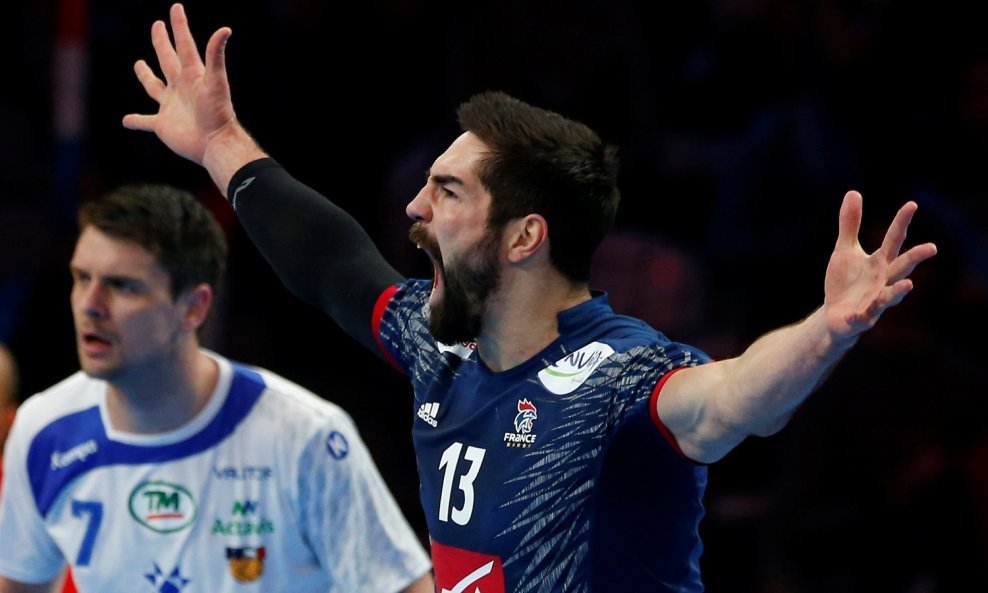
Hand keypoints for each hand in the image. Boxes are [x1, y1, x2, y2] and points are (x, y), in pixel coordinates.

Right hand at [122, 3, 234, 164]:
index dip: (179, 26)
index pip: (184, 45)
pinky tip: (125, 120)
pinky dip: (135, 121)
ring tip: (139, 65)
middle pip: (168, 60)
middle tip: (157, 26)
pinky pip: (145, 121)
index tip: (176, 8)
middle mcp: (180, 88)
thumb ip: (216, 56)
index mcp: (192, 75)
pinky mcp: (163, 125)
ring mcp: (171, 106)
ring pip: (154, 87)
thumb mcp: (216, 81)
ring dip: (146, 76)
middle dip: (162, 43)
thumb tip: (225, 29)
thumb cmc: (218, 113)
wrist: (215, 143)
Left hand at [823, 190, 936, 344]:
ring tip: (908, 285)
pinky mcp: (860, 319)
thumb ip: (850, 225)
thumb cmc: (845, 282)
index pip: (894, 240)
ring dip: (898, 292)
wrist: (835, 316)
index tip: (912, 205)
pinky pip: (861, 318)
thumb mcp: (844, 250)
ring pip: (888, 297)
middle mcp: (882, 281)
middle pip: (901, 268)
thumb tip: (853, 192)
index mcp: (879, 263)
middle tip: (931, 247)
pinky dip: (860, 316)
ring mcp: (873, 302)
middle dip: (915, 258)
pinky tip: (856, 314)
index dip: (901, 223)